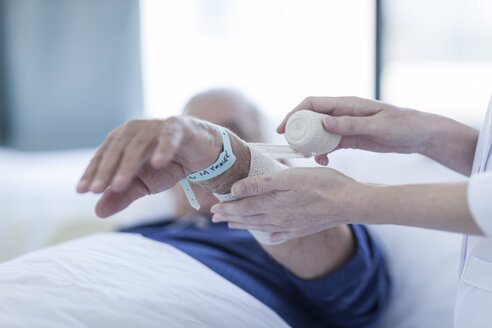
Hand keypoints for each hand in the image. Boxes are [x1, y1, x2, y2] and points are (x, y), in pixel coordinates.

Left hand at [77, 117, 222, 216]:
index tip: (83, 192)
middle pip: (117, 149)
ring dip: (128, 165)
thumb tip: (97, 212)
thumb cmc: (168, 166)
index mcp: (122, 141)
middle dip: (105, 170)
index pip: (103, 156)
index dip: (93, 173)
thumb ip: (122, 195)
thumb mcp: (144, 185)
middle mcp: (136, 130)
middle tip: (97, 190)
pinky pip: (169, 136)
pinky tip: (157, 162)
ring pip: (139, 145)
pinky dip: (163, 148)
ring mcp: (157, 127)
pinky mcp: (179, 127)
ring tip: (119, 185)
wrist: (200, 154)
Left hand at [210, 167, 365, 241]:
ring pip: (261, 226)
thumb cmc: (320, 184)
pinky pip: (279, 234)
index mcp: (272, 204)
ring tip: (233, 225)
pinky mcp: (302, 228)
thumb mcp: (288, 177)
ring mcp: (290, 226)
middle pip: (248, 218)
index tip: (212, 208)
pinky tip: (268, 235)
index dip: (226, 208)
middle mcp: (277, 218)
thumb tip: (235, 189)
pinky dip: (269, 234)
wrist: (349, 202)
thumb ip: (260, 184)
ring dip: (244, 225)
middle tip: (215, 217)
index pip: (242, 208)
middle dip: (230, 217)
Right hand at [277, 96, 429, 164]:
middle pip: (311, 119)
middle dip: (298, 132)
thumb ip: (351, 125)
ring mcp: (346, 127)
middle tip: (292, 147)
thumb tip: (324, 124)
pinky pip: (330, 144)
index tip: (283, 128)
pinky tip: (324, 161)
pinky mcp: (351, 139)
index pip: (313, 104)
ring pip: (319, 134)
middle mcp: (343, 114)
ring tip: (308, 157)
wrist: (421, 135)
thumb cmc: (404, 125)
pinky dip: (323, 152)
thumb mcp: (379, 125)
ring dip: (311, 144)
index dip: (295, 113)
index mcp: (348, 104)